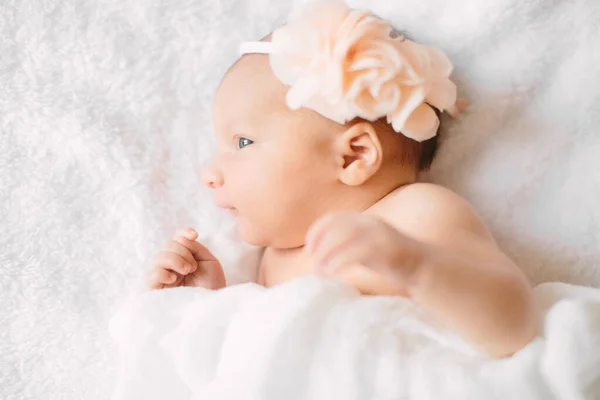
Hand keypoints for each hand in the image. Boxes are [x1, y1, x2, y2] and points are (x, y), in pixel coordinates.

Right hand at [147, 227, 225, 289]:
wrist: (214, 304)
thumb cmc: (212, 284)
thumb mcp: (208, 261)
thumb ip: (195, 247)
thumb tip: (182, 238)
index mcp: (183, 257)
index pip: (176, 239)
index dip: (183, 233)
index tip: (194, 235)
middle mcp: (171, 265)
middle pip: (167, 246)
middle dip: (182, 251)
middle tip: (193, 266)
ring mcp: (163, 277)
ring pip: (158, 258)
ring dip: (175, 260)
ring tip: (187, 271)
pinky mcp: (157, 290)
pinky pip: (151, 276)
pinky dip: (163, 273)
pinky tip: (175, 279)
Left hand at [305, 213, 427, 291]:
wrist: (426, 268)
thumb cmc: (391, 262)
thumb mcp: (366, 248)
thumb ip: (349, 245)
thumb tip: (321, 254)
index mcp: (364, 221)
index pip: (332, 218)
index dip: (316, 232)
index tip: (309, 249)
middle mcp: (371, 224)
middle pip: (336, 227)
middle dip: (320, 245)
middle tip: (314, 265)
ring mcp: (380, 235)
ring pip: (345, 237)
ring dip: (327, 255)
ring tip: (320, 272)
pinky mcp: (387, 249)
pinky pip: (357, 252)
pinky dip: (340, 262)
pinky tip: (333, 274)